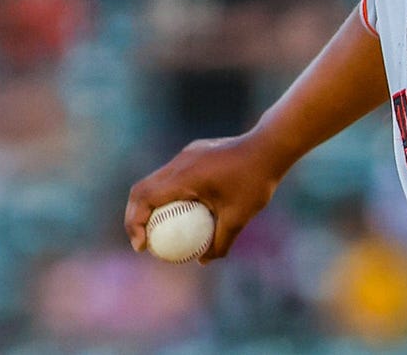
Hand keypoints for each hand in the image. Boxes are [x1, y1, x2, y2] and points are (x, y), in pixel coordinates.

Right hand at [124, 134, 283, 261]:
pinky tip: (183, 210)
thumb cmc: (256, 181)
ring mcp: (187, 154)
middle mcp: (180, 162)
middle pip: (142, 189)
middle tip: (144, 241)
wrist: (271, 146)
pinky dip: (168, 193)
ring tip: (158, 229)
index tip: (143, 246)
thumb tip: (204, 260)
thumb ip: (220, 242)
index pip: (144, 198)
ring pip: (156, 180)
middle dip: (135, 217)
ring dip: (151, 204)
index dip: (135, 223)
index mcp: (184, 176)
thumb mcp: (239, 217)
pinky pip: (173, 174)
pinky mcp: (195, 152)